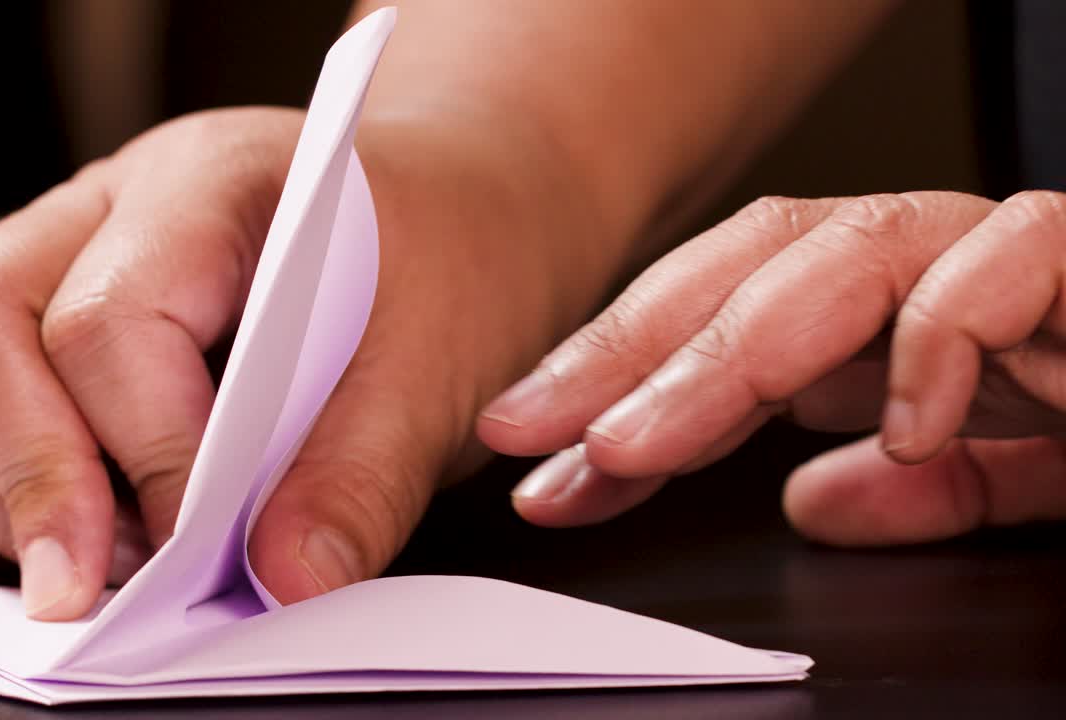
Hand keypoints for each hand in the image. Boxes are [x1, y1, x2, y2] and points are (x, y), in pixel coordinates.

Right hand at [0, 107, 621, 618]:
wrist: (451, 214)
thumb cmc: (447, 255)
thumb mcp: (441, 357)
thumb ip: (364, 470)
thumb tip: (282, 580)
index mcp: (208, 182)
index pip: (114, 317)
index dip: (146, 451)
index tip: (200, 548)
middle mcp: (106, 207)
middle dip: (28, 477)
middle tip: (92, 592)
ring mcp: (62, 259)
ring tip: (96, 571)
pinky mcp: (48, 324)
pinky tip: (81, 538)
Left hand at [479, 191, 1065, 544]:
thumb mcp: (1009, 468)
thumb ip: (920, 482)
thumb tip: (813, 503)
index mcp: (887, 317)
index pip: (718, 327)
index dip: (615, 384)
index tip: (528, 455)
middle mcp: (927, 269)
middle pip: (744, 277)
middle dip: (625, 357)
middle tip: (527, 432)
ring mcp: (1008, 252)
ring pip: (836, 262)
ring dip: (722, 357)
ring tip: (629, 445)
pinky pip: (1011, 268)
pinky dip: (943, 342)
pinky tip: (893, 426)